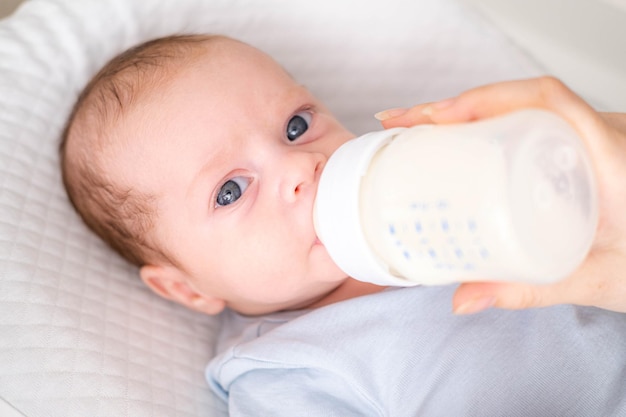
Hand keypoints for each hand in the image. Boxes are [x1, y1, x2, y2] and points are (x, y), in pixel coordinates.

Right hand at [377, 77, 625, 313]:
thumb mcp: (596, 280)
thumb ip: (529, 289)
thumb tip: (464, 297)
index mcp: (610, 156)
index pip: (543, 99)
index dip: (482, 99)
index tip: (434, 118)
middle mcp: (600, 134)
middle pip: (516, 97)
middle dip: (452, 106)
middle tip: (403, 124)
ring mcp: (590, 138)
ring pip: (519, 107)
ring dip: (465, 113)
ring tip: (417, 131)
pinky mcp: (580, 150)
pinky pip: (527, 123)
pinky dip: (485, 125)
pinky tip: (457, 143)